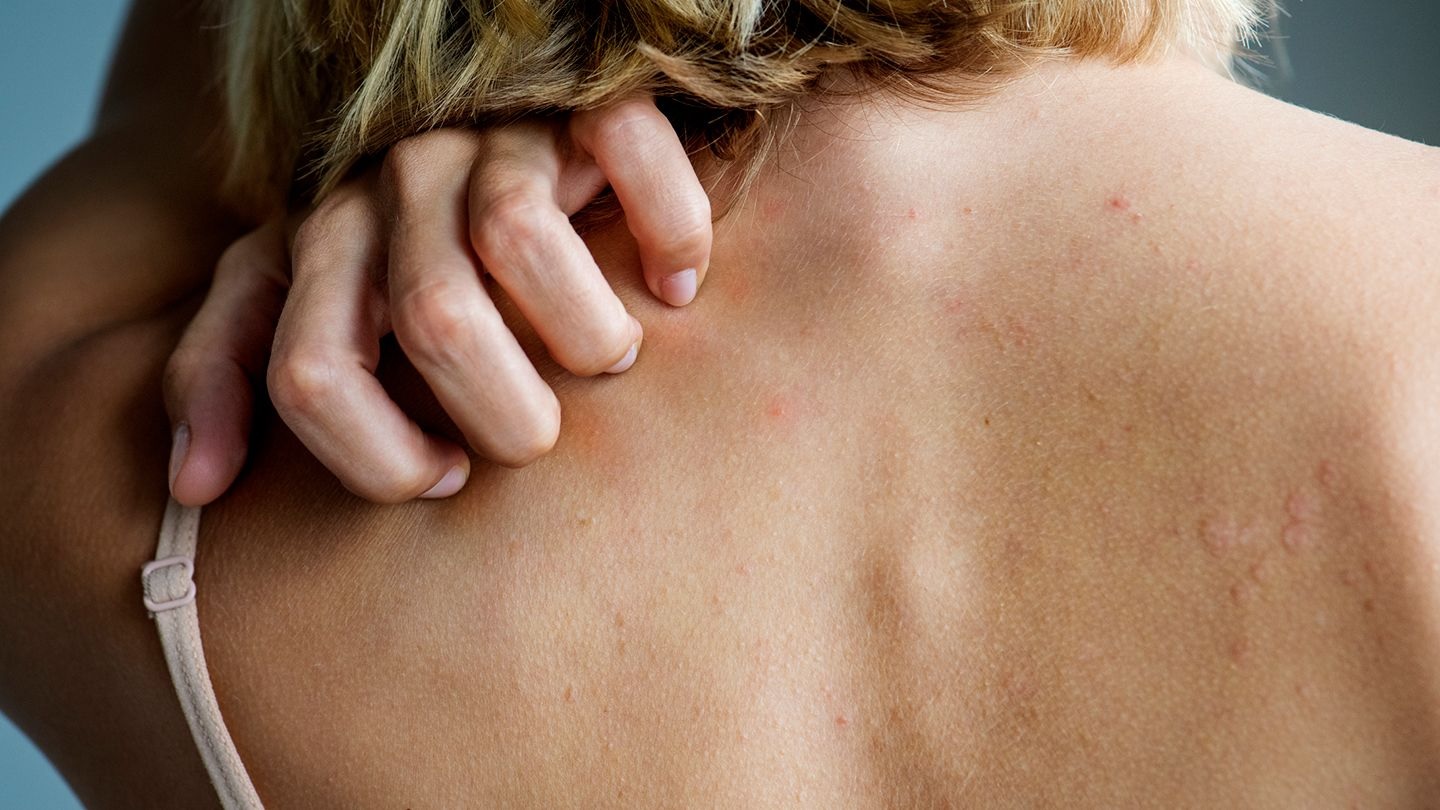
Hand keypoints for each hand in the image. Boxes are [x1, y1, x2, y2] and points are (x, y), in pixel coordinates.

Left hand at [164, 96, 711, 504]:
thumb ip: (226, 371)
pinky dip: (667, 233)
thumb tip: (195, 483)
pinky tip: (678, 283)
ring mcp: (489, 139)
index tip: (447, 478)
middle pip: (435, 318)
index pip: (310, 374)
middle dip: (506, 415)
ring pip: (519, 239)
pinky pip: (627, 152)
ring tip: (613, 358)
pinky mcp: (580, 106)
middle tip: (539, 435)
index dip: (381, 458)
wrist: (483, 117)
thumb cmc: (392, 249)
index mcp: (318, 245)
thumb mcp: (285, 297)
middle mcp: (394, 186)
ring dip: (587, 335)